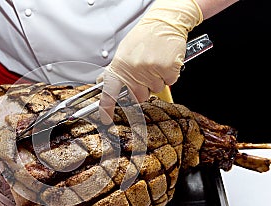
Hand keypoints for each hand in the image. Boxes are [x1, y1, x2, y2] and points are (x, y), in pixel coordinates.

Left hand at [99, 0, 202, 124]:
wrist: (165, 22)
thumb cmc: (145, 36)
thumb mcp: (124, 52)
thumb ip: (115, 70)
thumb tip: (102, 82)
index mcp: (120, 66)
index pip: (109, 91)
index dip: (107, 107)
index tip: (106, 118)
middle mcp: (134, 69)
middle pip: (138, 97)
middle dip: (142, 90)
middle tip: (145, 75)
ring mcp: (151, 70)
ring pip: (155, 90)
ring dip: (157, 81)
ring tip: (155, 63)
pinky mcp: (167, 70)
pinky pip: (168, 82)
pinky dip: (168, 75)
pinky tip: (164, 62)